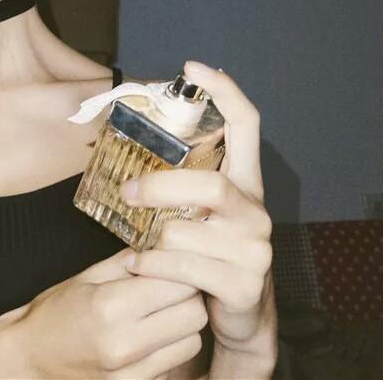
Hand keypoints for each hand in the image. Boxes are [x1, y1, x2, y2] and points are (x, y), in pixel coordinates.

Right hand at [16, 246, 207, 378]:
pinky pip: (175, 363)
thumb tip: (164, 242)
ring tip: (163, 309)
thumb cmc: (54, 312)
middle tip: (172, 282)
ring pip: (192, 341)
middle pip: (193, 314)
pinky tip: (153, 333)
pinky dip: (172, 345)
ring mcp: (131, 374)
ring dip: (185, 322)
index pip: (175, 283)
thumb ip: (129, 260)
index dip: (180, 267)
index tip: (173, 260)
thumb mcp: (87, 276)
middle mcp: (124, 344)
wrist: (30, 358)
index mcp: (109, 306)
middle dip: (189, 293)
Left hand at [119, 61, 274, 352]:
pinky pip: (186, 268)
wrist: (241, 316)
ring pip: (190, 231)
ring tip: (130, 240)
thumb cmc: (208, 250)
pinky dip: (153, 265)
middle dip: (161, 188)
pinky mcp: (244, 286)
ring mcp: (255, 250)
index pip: (247, 125)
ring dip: (152, 236)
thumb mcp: (198, 212)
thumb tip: (128, 155)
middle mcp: (255, 211)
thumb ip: (178, 185)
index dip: (225, 92)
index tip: (193, 66)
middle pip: (210, 186)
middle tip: (127, 192)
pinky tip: (134, 263)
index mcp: (245, 183)